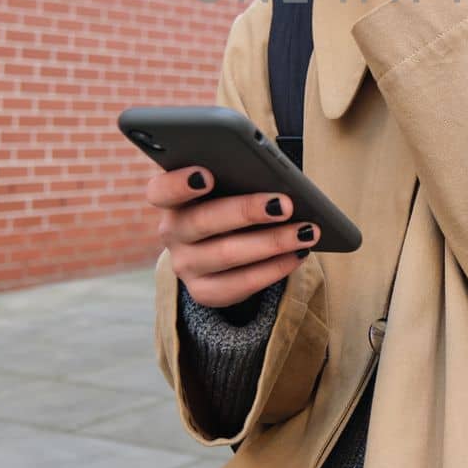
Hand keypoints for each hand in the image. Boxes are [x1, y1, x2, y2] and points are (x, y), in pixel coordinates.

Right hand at [146, 167, 318, 307]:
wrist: (220, 242)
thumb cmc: (229, 198)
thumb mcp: (226, 184)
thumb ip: (236, 175)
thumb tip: (272, 176)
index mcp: (170, 199)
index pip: (161, 190)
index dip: (179, 183)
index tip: (207, 175)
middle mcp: (171, 233)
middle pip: (202, 222)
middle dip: (247, 211)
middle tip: (285, 204)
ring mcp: (185, 266)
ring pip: (227, 255)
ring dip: (272, 242)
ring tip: (306, 231)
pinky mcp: (204, 292)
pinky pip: (240, 284)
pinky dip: (274, 268)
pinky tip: (299, 253)